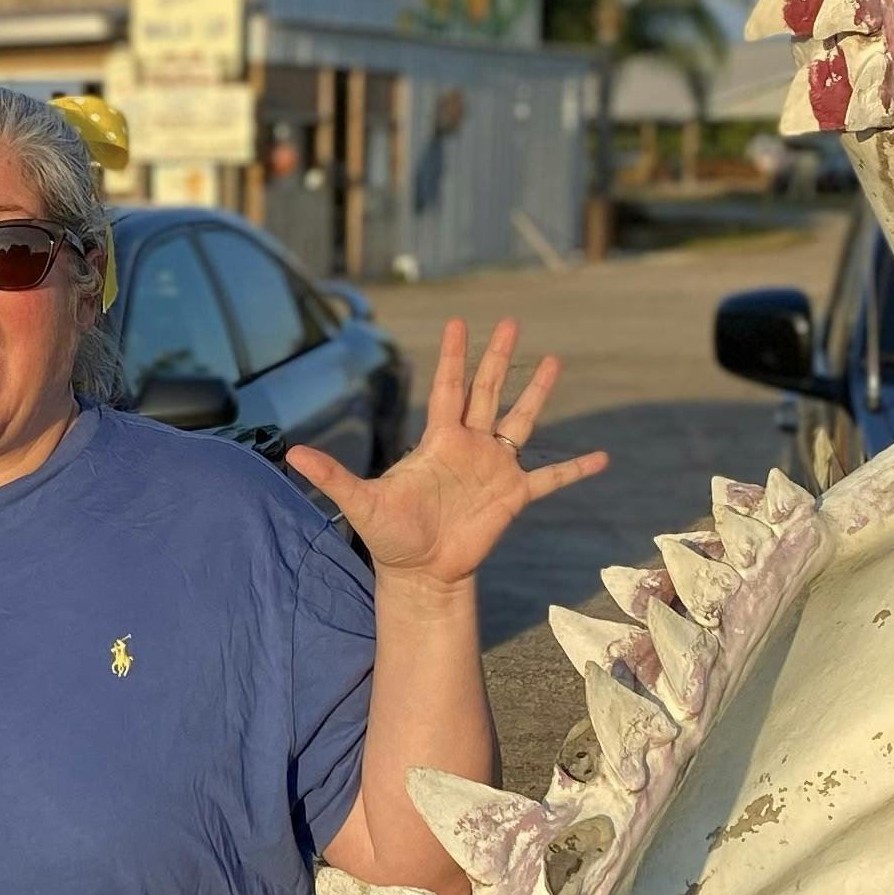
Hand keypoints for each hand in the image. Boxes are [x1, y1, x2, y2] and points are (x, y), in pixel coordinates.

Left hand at [286, 320, 606, 592]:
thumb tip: (291, 453)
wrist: (421, 573)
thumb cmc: (390, 536)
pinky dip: (575, 467)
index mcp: (438, 440)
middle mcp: (469, 446)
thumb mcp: (361, 502)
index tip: (459, 322)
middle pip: (488, 391)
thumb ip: (332, 476)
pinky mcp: (513, 497)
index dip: (454, 356)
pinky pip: (550, 478)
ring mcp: (494, 468)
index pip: (448, 387)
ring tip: (555, 361)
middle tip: (511, 322)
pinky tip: (602, 457)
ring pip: (520, 421)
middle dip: (498, 357)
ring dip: (537, 393)